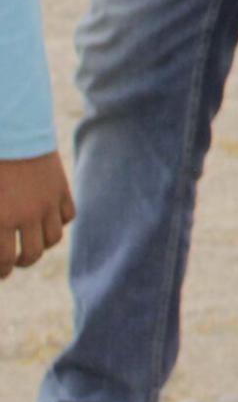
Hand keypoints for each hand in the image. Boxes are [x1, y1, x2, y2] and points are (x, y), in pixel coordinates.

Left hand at [0, 154, 74, 277]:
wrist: (13, 130)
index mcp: (1, 219)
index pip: (3, 260)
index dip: (0, 271)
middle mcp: (27, 215)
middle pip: (31, 255)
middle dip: (19, 263)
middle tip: (12, 262)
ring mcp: (48, 202)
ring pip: (52, 239)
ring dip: (41, 246)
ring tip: (31, 244)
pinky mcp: (61, 189)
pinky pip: (67, 216)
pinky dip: (58, 223)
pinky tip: (46, 220)